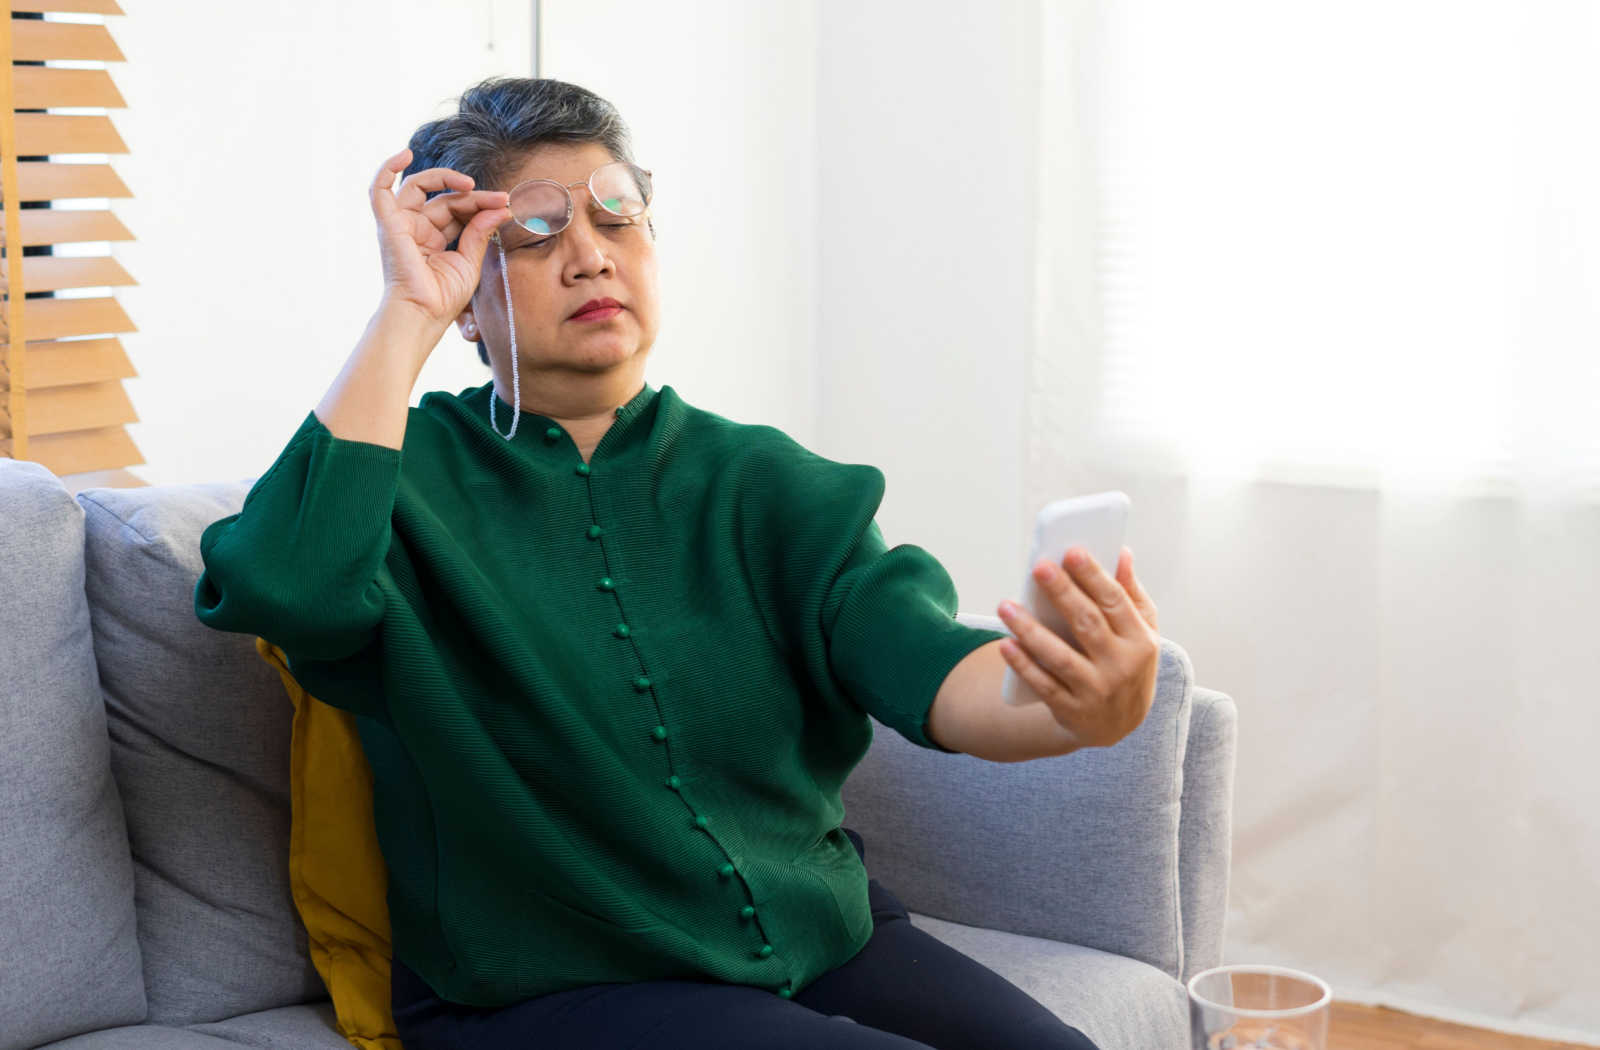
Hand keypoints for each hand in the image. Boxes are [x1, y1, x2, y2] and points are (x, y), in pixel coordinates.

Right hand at [369, 146, 513, 326]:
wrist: (423, 314)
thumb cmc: (443, 298)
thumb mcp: (469, 261)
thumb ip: (481, 232)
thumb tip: (502, 208)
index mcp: (433, 238)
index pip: (457, 210)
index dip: (481, 205)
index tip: (506, 205)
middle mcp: (415, 228)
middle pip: (444, 198)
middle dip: (473, 196)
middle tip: (499, 199)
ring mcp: (400, 225)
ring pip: (421, 187)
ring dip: (445, 179)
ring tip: (470, 184)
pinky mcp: (387, 224)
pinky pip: (379, 189)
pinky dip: (387, 168)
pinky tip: (406, 154)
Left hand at [995, 546, 1160, 749]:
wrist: (1119, 725)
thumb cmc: (1128, 664)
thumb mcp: (1142, 632)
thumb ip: (1131, 593)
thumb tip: (1122, 553)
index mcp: (1141, 640)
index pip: (1115, 602)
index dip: (1093, 576)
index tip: (1071, 551)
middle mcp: (1122, 666)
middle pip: (1087, 623)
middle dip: (1063, 593)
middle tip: (1039, 567)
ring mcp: (1097, 691)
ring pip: (1060, 657)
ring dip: (1030, 630)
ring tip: (1006, 605)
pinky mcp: (1072, 710)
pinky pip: (1044, 685)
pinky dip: (1024, 665)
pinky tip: (1006, 644)